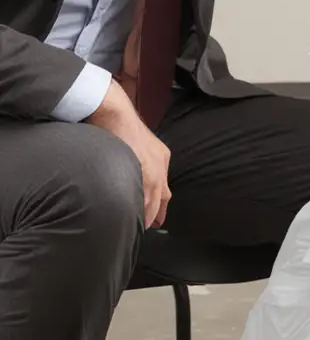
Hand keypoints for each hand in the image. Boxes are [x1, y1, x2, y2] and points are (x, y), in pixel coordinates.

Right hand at [87, 80, 171, 227]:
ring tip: (140, 226)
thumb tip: (130, 175)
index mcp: (160, 158)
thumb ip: (138, 161)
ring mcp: (153, 168)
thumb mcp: (135, 145)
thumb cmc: (118, 125)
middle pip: (162, 196)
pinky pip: (143, 194)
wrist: (114, 112)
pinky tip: (134, 215)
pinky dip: (139, 207)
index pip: (163, 188)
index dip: (160, 204)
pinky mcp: (142, 169)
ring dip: (147, 213)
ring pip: (153, 198)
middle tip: (151, 227)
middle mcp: (160, 165)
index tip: (158, 218)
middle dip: (156, 213)